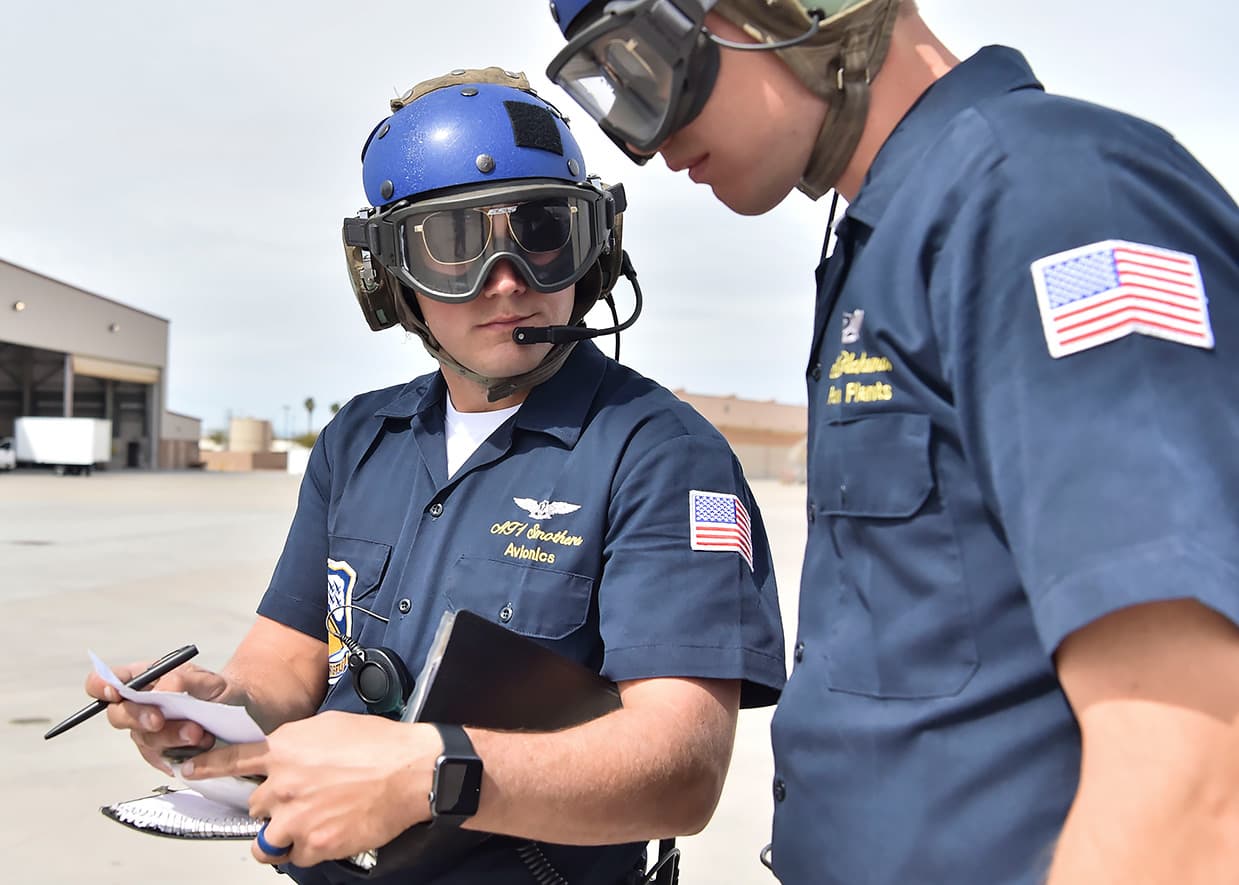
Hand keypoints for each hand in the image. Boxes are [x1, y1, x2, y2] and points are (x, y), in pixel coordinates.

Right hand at [84, 661, 228, 773]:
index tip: (115, 691)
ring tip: (197, 732)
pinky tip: (199, 746)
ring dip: (169, 736)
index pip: (104, 682)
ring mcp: (147, 733)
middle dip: (137, 717)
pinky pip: (160, 758)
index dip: (101, 686)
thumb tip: (160, 690)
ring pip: (144, 739)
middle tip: (158, 720)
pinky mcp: (160, 754)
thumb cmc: (214, 691)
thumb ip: (181, 680)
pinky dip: (180, 752)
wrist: (236, 712)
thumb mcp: (205, 678)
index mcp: (142, 680)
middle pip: (117, 715)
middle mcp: (139, 707)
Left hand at [181, 711, 442, 867]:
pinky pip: (297, 857)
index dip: (207, 767)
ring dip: (279, 837)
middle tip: (300, 801)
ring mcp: (296, 819)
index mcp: (284, 750)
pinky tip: (331, 833)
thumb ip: (297, 743)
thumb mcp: (329, 727)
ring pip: (264, 842)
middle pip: (254, 805)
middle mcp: (282, 785)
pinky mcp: (315, 845)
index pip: (232, 760)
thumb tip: (284, 755)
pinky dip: (310, 850)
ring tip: (302, 829)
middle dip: (273, 805)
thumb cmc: (378, 743)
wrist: (410, 771)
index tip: (187, 770)